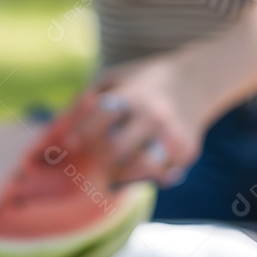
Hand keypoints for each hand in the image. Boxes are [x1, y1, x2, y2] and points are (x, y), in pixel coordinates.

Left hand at [60, 54, 209, 186]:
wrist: (198, 79)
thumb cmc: (143, 82)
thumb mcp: (115, 77)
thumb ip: (88, 97)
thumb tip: (58, 124)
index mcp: (134, 96)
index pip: (103, 115)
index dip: (83, 130)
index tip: (71, 143)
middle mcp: (154, 116)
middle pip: (118, 148)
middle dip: (103, 156)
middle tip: (99, 158)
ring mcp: (172, 135)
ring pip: (143, 168)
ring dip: (125, 174)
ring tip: (117, 173)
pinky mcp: (187, 151)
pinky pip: (163, 176)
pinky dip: (149, 178)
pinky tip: (141, 171)